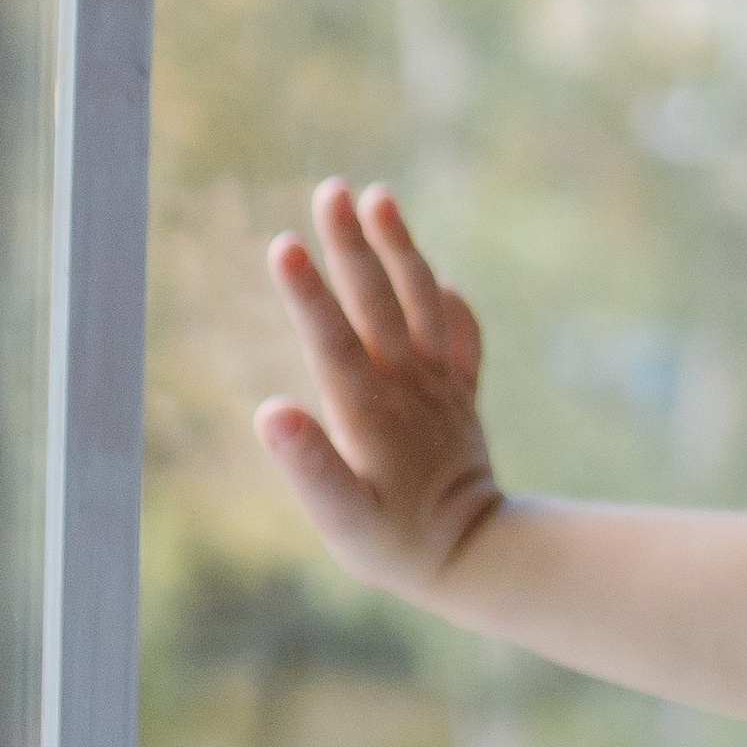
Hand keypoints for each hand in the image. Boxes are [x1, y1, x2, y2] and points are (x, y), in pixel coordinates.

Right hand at [256, 179, 503, 602]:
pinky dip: (451, 303)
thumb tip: (269, 411)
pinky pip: (462, 337)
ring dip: (400, 249)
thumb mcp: (341, 519)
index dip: (306, 292)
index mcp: (368, 409)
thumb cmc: (394, 545)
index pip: (330, 339)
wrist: (477, 557)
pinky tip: (441, 282)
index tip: (283, 243)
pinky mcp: (461, 396)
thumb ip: (308, 465)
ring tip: (380, 198)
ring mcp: (439, 385)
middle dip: (350, 244)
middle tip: (328, 189)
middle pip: (376, 301)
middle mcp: (406, 385)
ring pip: (422, 302)